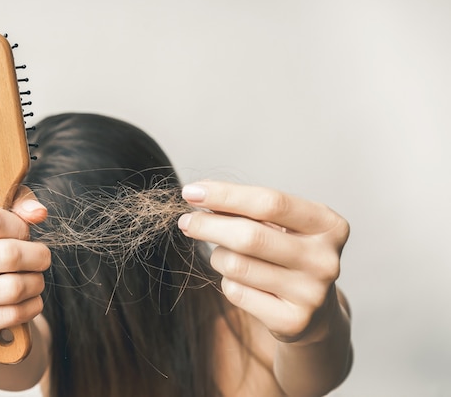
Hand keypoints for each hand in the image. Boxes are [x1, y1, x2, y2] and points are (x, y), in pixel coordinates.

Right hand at [0, 187, 50, 348]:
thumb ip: (20, 206)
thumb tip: (37, 213)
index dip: (19, 226)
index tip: (23, 233)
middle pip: (7, 255)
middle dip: (38, 256)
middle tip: (41, 259)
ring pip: (13, 288)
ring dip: (36, 283)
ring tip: (34, 280)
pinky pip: (11, 315)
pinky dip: (31, 307)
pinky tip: (29, 301)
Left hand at [178, 181, 349, 343]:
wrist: (314, 313)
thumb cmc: (287, 254)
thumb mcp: (278, 226)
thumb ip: (245, 210)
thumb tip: (198, 197)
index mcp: (329, 225)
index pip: (270, 202)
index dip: (225, 195)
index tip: (191, 192)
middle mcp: (326, 260)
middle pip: (250, 236)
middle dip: (208, 226)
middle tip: (186, 222)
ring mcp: (312, 294)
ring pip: (237, 266)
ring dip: (219, 257)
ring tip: (226, 256)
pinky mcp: (292, 322)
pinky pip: (236, 292)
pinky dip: (228, 282)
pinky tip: (242, 282)